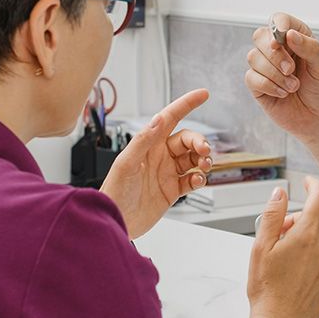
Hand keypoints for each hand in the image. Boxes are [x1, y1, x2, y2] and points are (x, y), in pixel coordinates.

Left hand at [100, 89, 212, 238]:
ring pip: (193, 159)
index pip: (170, 118)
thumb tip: (158, 119)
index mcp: (148, 144)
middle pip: (187, 140)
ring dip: (202, 160)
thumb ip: (142, 141)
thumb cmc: (114, 193)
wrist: (116, 222)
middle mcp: (159, 155)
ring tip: (203, 166)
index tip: (203, 95)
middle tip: (204, 151)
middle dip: (199, 142)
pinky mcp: (172, 190)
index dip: (186, 104)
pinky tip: (196, 181)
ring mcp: (166, 173)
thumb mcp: (126, 164)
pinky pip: (192, 179)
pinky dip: (199, 179)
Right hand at [245, 12, 318, 143]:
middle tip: (290, 68)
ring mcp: (266, 68)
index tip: (283, 38)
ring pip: (253, 57)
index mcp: (297, 39)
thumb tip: (289, 34)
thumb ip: (310, 48)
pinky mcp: (258, 86)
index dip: (278, 25)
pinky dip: (268, 85)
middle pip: (260, 36)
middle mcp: (279, 50)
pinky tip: (283, 94)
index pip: (279, 20)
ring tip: (294, 86)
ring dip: (274, 73)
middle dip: (274, 53)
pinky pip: (251, 78)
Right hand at [248, 177, 318, 317]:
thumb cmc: (267, 290)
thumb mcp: (260, 247)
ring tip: (290, 253)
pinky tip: (300, 269)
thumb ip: (273, 215)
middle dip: (303, 217)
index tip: (308, 183)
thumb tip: (280, 193)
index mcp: (306, 236)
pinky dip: (318, 254)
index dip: (314, 185)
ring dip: (312, 236)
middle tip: (282, 232)